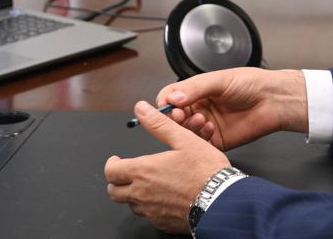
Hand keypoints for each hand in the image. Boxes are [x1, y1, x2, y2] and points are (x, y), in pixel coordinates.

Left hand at [105, 101, 229, 233]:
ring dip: (133, 195)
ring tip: (148, 184)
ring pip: (131, 205)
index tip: (117, 160)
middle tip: (127, 173)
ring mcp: (151, 211)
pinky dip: (150, 207)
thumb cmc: (205, 171)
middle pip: (114, 192)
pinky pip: (148, 215)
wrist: (221, 200)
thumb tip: (141, 109)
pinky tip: (164, 198)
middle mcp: (142, 194)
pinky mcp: (162, 223)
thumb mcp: (184, 139)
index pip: (111, 171)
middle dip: (117, 181)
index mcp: (144, 171)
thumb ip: (159, 124)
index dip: (112, 164)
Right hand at [156, 68, 307, 150]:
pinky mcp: (216, 140)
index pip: (171, 96)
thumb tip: (173, 97)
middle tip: (179, 115)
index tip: (165, 106)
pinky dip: (200, 138)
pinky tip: (209, 129)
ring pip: (185, 131)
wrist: (273, 100)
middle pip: (174, 116)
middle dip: (175, 117)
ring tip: (199, 120)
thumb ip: (195, 88)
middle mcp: (200, 108)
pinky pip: (200, 144)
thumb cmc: (251, 84)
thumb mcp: (220, 80)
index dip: (166, 102)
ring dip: (188, 127)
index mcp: (198, 91)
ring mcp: (207, 124)